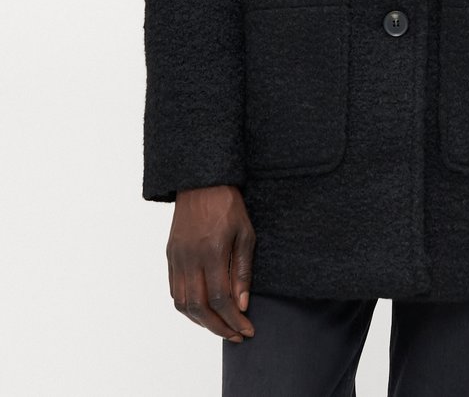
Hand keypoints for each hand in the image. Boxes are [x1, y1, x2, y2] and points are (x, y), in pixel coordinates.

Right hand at [167, 184, 256, 341]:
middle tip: (236, 336)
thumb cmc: (228, 205)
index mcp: (212, 251)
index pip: (221, 299)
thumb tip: (242, 304)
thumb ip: (242, 270)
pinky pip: (174, 291)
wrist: (201, 181)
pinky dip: (188, 308)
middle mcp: (190, 258)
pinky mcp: (170, 256)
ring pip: (183, 304)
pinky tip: (204, 311)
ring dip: (202, 322)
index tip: (247, 330)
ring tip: (221, 327)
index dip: (234, 320)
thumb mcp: (245, 233)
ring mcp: (177, 258)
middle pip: (200, 307)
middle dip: (219, 327)